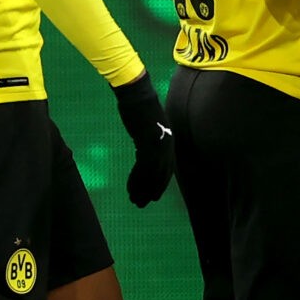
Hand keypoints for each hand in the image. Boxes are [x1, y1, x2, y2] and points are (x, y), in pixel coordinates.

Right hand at [113, 73, 174, 206]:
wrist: (138, 95)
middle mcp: (167, 146)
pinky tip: (130, 190)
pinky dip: (136, 181)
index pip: (167, 168)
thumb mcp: (151, 125)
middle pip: (161, 175)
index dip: (161, 183)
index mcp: (169, 141)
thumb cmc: (142, 106)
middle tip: (144, 204)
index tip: (155, 195)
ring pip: (151, 175)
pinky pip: (141, 169)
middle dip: (152, 190)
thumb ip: (152, 137)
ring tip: (135, 202)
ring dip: (142, 190)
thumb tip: (148, 145)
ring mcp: (157, 146)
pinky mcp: (147, 145)